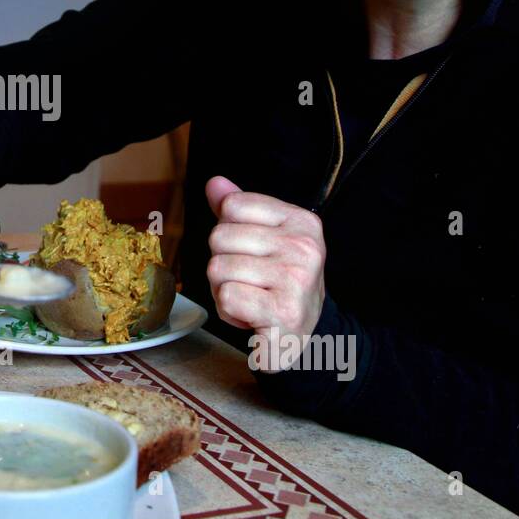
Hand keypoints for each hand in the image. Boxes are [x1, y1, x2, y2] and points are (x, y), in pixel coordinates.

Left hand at [205, 176, 326, 372]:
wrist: (300, 335)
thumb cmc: (278, 283)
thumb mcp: (264, 239)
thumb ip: (238, 210)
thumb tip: (215, 183)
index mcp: (301, 221)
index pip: (232, 206)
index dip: (228, 232)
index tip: (251, 252)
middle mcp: (304, 247)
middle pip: (219, 237)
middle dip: (222, 263)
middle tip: (249, 281)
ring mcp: (296, 279)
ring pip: (218, 269)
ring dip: (223, 290)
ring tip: (251, 298)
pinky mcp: (283, 312)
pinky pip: (226, 297)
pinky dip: (229, 311)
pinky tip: (251, 316)